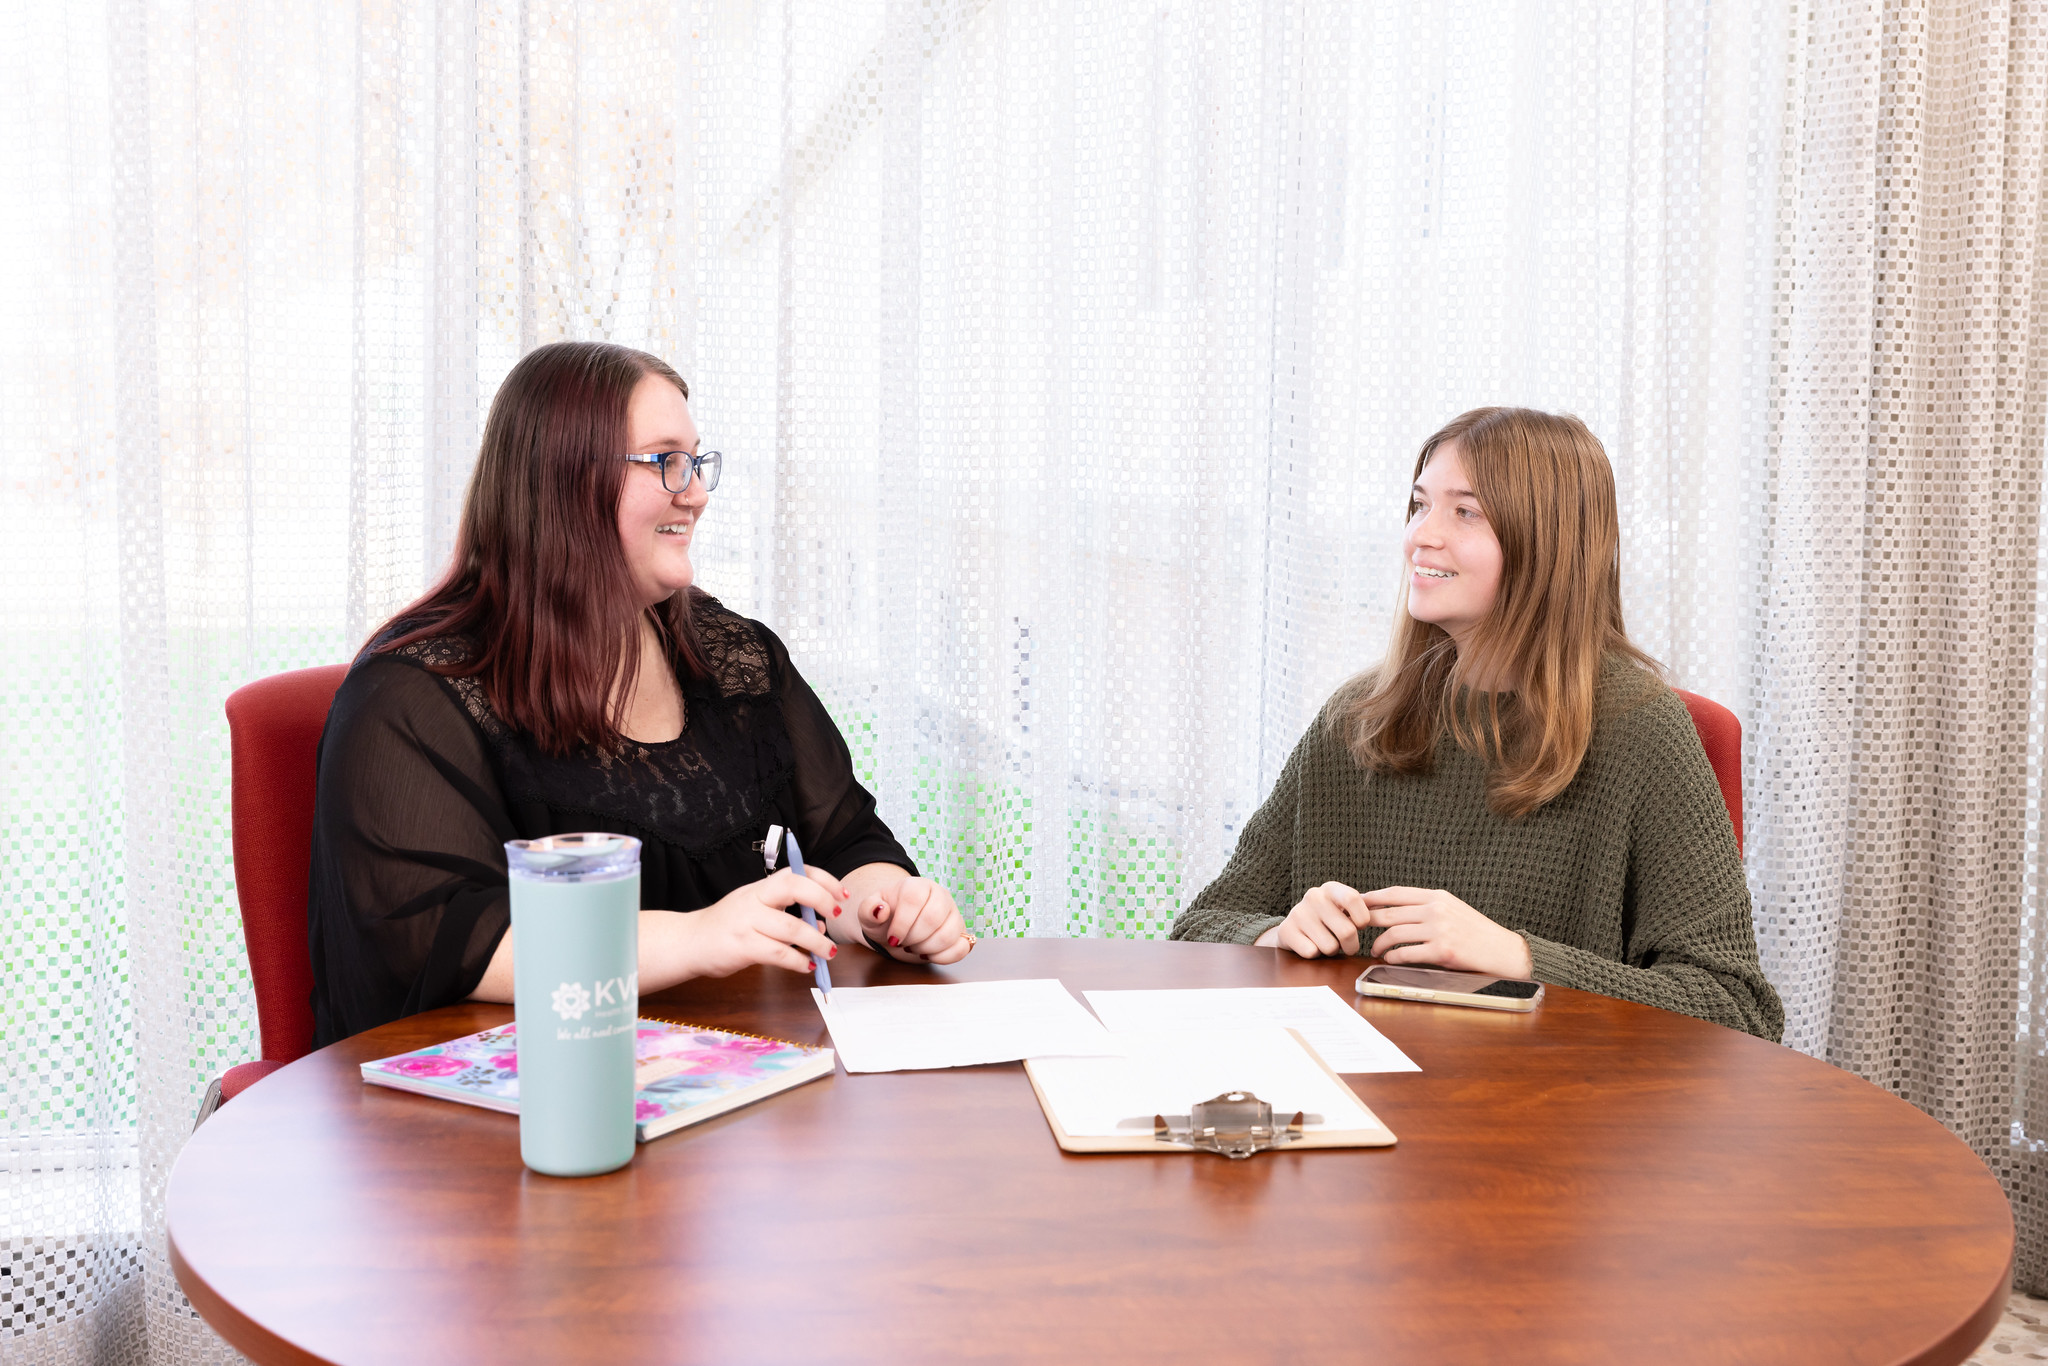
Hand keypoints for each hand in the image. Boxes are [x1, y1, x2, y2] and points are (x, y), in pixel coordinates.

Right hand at [661, 869, 843, 979]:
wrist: (689, 942)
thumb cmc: (726, 926)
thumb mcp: (754, 908)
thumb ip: (784, 912)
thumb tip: (819, 924)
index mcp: (760, 888)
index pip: (795, 872)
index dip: (823, 879)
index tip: (842, 893)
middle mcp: (753, 899)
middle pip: (793, 887)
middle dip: (822, 899)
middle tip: (836, 915)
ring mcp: (746, 922)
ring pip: (791, 927)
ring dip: (816, 941)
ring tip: (828, 951)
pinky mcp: (742, 947)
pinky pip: (778, 953)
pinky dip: (798, 961)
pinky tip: (807, 965)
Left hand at [851, 872, 972, 964]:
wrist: (897, 928)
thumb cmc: (885, 919)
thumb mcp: (869, 914)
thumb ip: (868, 909)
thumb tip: (880, 910)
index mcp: (917, 886)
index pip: (913, 900)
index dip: (901, 923)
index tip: (892, 938)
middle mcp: (940, 895)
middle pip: (932, 918)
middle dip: (913, 938)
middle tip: (903, 943)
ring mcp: (953, 914)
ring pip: (949, 934)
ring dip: (926, 948)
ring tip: (915, 946)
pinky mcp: (961, 932)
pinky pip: (963, 947)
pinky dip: (944, 957)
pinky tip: (929, 954)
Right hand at [1264, 881, 1373, 957]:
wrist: (1293, 928)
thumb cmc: (1327, 919)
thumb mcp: (1343, 908)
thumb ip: (1363, 908)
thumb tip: (1384, 910)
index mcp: (1331, 888)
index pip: (1353, 899)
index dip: (1362, 919)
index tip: (1360, 926)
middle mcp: (1313, 896)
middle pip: (1347, 931)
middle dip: (1351, 946)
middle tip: (1346, 945)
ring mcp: (1298, 913)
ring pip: (1330, 946)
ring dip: (1332, 951)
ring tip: (1325, 942)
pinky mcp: (1286, 931)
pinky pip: (1312, 953)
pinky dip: (1315, 955)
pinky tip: (1310, 944)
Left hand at [1362, 886, 1532, 977]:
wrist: (1504, 950)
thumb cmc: (1477, 932)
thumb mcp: (1453, 909)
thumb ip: (1428, 906)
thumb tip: (1397, 908)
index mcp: (1438, 897)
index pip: (1396, 893)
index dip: (1373, 897)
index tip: (1357, 903)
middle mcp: (1436, 910)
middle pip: (1390, 913)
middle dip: (1368, 921)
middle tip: (1357, 928)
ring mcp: (1439, 930)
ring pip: (1394, 934)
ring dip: (1379, 944)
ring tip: (1375, 949)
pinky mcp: (1442, 951)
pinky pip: (1406, 954)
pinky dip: (1393, 957)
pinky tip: (1390, 959)